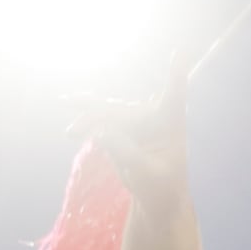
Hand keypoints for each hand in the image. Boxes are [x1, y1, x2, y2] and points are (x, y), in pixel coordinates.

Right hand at [77, 72, 190, 216]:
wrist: (155, 197)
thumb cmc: (162, 186)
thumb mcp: (148, 175)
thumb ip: (128, 153)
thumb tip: (103, 132)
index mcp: (172, 124)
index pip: (174, 96)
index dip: (176, 74)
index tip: (181, 52)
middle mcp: (153, 116)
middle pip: (122, 109)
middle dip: (96, 116)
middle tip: (72, 131)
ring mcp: (134, 121)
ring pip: (107, 112)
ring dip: (86, 119)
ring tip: (70, 132)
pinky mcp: (120, 129)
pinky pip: (99, 120)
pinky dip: (85, 122)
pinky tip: (71, 122)